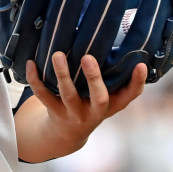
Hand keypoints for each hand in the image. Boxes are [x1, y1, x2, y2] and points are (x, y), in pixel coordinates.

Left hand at [15, 53, 146, 162]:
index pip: (130, 95)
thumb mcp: (108, 96)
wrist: (68, 133)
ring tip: (58, 55)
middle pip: (98, 97)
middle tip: (88, 57)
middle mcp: (95, 111)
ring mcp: (74, 113)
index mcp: (113, 105)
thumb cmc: (92, 103)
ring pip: (68, 95)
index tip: (140, 65)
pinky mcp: (55, 111)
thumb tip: (119, 38)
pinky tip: (31, 63)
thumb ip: (115, 76)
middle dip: (94, 78)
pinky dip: (35, 79)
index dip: (137, 82)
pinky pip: (44, 95)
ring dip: (62, 74)